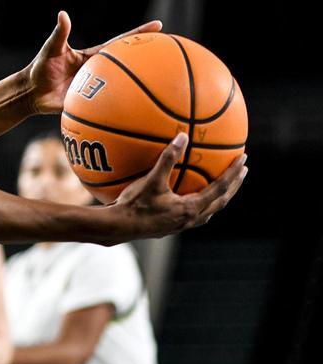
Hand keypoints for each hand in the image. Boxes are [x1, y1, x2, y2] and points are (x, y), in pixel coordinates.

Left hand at [25, 11, 161, 114]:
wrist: (31, 93)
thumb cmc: (40, 68)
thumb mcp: (51, 50)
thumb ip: (59, 34)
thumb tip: (63, 14)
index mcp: (94, 56)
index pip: (120, 44)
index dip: (139, 34)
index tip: (159, 25)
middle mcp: (101, 71)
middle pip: (129, 65)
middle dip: (150, 59)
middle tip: (172, 53)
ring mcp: (100, 89)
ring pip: (126, 87)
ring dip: (143, 87)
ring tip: (167, 87)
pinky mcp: (95, 104)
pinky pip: (113, 108)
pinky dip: (126, 110)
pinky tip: (141, 116)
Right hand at [110, 133, 247, 239]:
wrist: (119, 228)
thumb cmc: (135, 205)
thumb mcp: (152, 180)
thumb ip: (168, 159)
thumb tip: (182, 136)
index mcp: (191, 208)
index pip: (220, 188)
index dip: (233, 173)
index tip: (244, 160)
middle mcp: (191, 218)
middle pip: (221, 201)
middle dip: (234, 186)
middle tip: (242, 171)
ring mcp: (182, 225)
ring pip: (210, 211)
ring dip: (220, 197)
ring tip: (223, 187)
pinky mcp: (172, 227)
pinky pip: (195, 215)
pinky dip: (202, 204)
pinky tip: (191, 198)